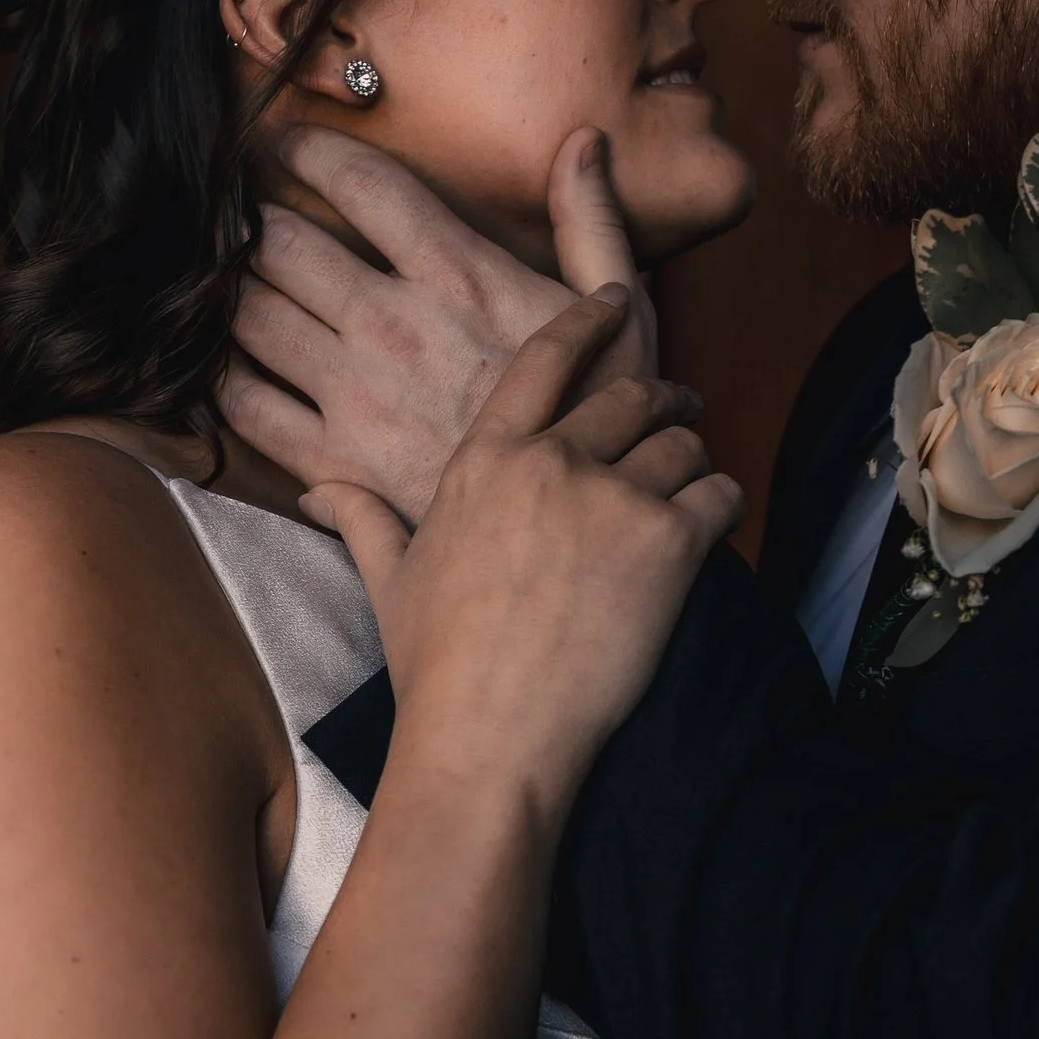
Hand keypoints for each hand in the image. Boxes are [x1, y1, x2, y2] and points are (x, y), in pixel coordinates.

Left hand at [225, 125, 654, 524]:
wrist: (579, 538)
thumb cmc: (603, 422)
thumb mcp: (620, 313)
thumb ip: (591, 222)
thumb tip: (581, 143)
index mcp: (460, 276)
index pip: (361, 183)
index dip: (309, 151)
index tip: (284, 146)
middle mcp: (396, 326)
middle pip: (284, 243)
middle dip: (252, 220)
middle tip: (239, 215)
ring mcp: (357, 396)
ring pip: (250, 315)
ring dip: (228, 288)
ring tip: (224, 277)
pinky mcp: (333, 462)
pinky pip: (246, 407)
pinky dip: (222, 376)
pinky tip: (227, 361)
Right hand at [301, 286, 739, 818]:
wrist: (490, 738)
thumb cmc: (435, 668)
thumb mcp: (392, 582)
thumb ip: (363, 520)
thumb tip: (316, 492)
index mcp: (485, 460)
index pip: (544, 359)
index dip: (586, 320)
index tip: (615, 300)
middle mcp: (551, 463)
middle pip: (629, 396)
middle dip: (662, 398)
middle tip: (679, 410)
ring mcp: (613, 499)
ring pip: (682, 445)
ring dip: (692, 460)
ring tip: (692, 482)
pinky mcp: (667, 544)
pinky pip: (719, 496)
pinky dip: (722, 507)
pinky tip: (711, 529)